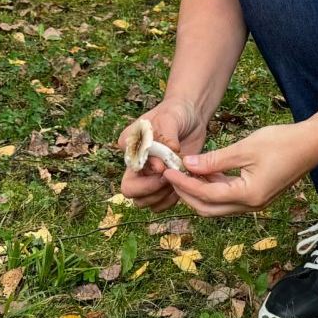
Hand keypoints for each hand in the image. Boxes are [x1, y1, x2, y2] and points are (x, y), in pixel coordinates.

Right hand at [117, 98, 207, 213]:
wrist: (190, 116)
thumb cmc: (175, 114)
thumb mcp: (170, 119)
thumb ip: (166, 137)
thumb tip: (165, 159)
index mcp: (130, 149)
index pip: (128, 173)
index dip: (146, 176)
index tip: (163, 165)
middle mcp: (136, 166)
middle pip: (131, 193)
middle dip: (152, 191)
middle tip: (170, 179)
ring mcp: (149, 177)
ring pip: (144, 202)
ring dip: (162, 197)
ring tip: (178, 180)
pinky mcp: (164, 184)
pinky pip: (160, 204)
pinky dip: (171, 200)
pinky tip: (183, 185)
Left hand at [164, 123, 317, 217]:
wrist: (313, 144)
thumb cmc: (282, 142)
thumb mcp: (244, 148)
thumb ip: (215, 160)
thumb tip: (189, 165)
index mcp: (248, 196)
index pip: (206, 196)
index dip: (184, 184)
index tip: (168, 171)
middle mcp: (251, 205)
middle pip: (208, 209)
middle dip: (187, 194)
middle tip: (172, 176)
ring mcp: (255, 202)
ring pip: (218, 205)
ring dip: (200, 192)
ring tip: (185, 173)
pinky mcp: (258, 195)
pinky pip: (230, 197)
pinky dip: (215, 188)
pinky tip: (205, 172)